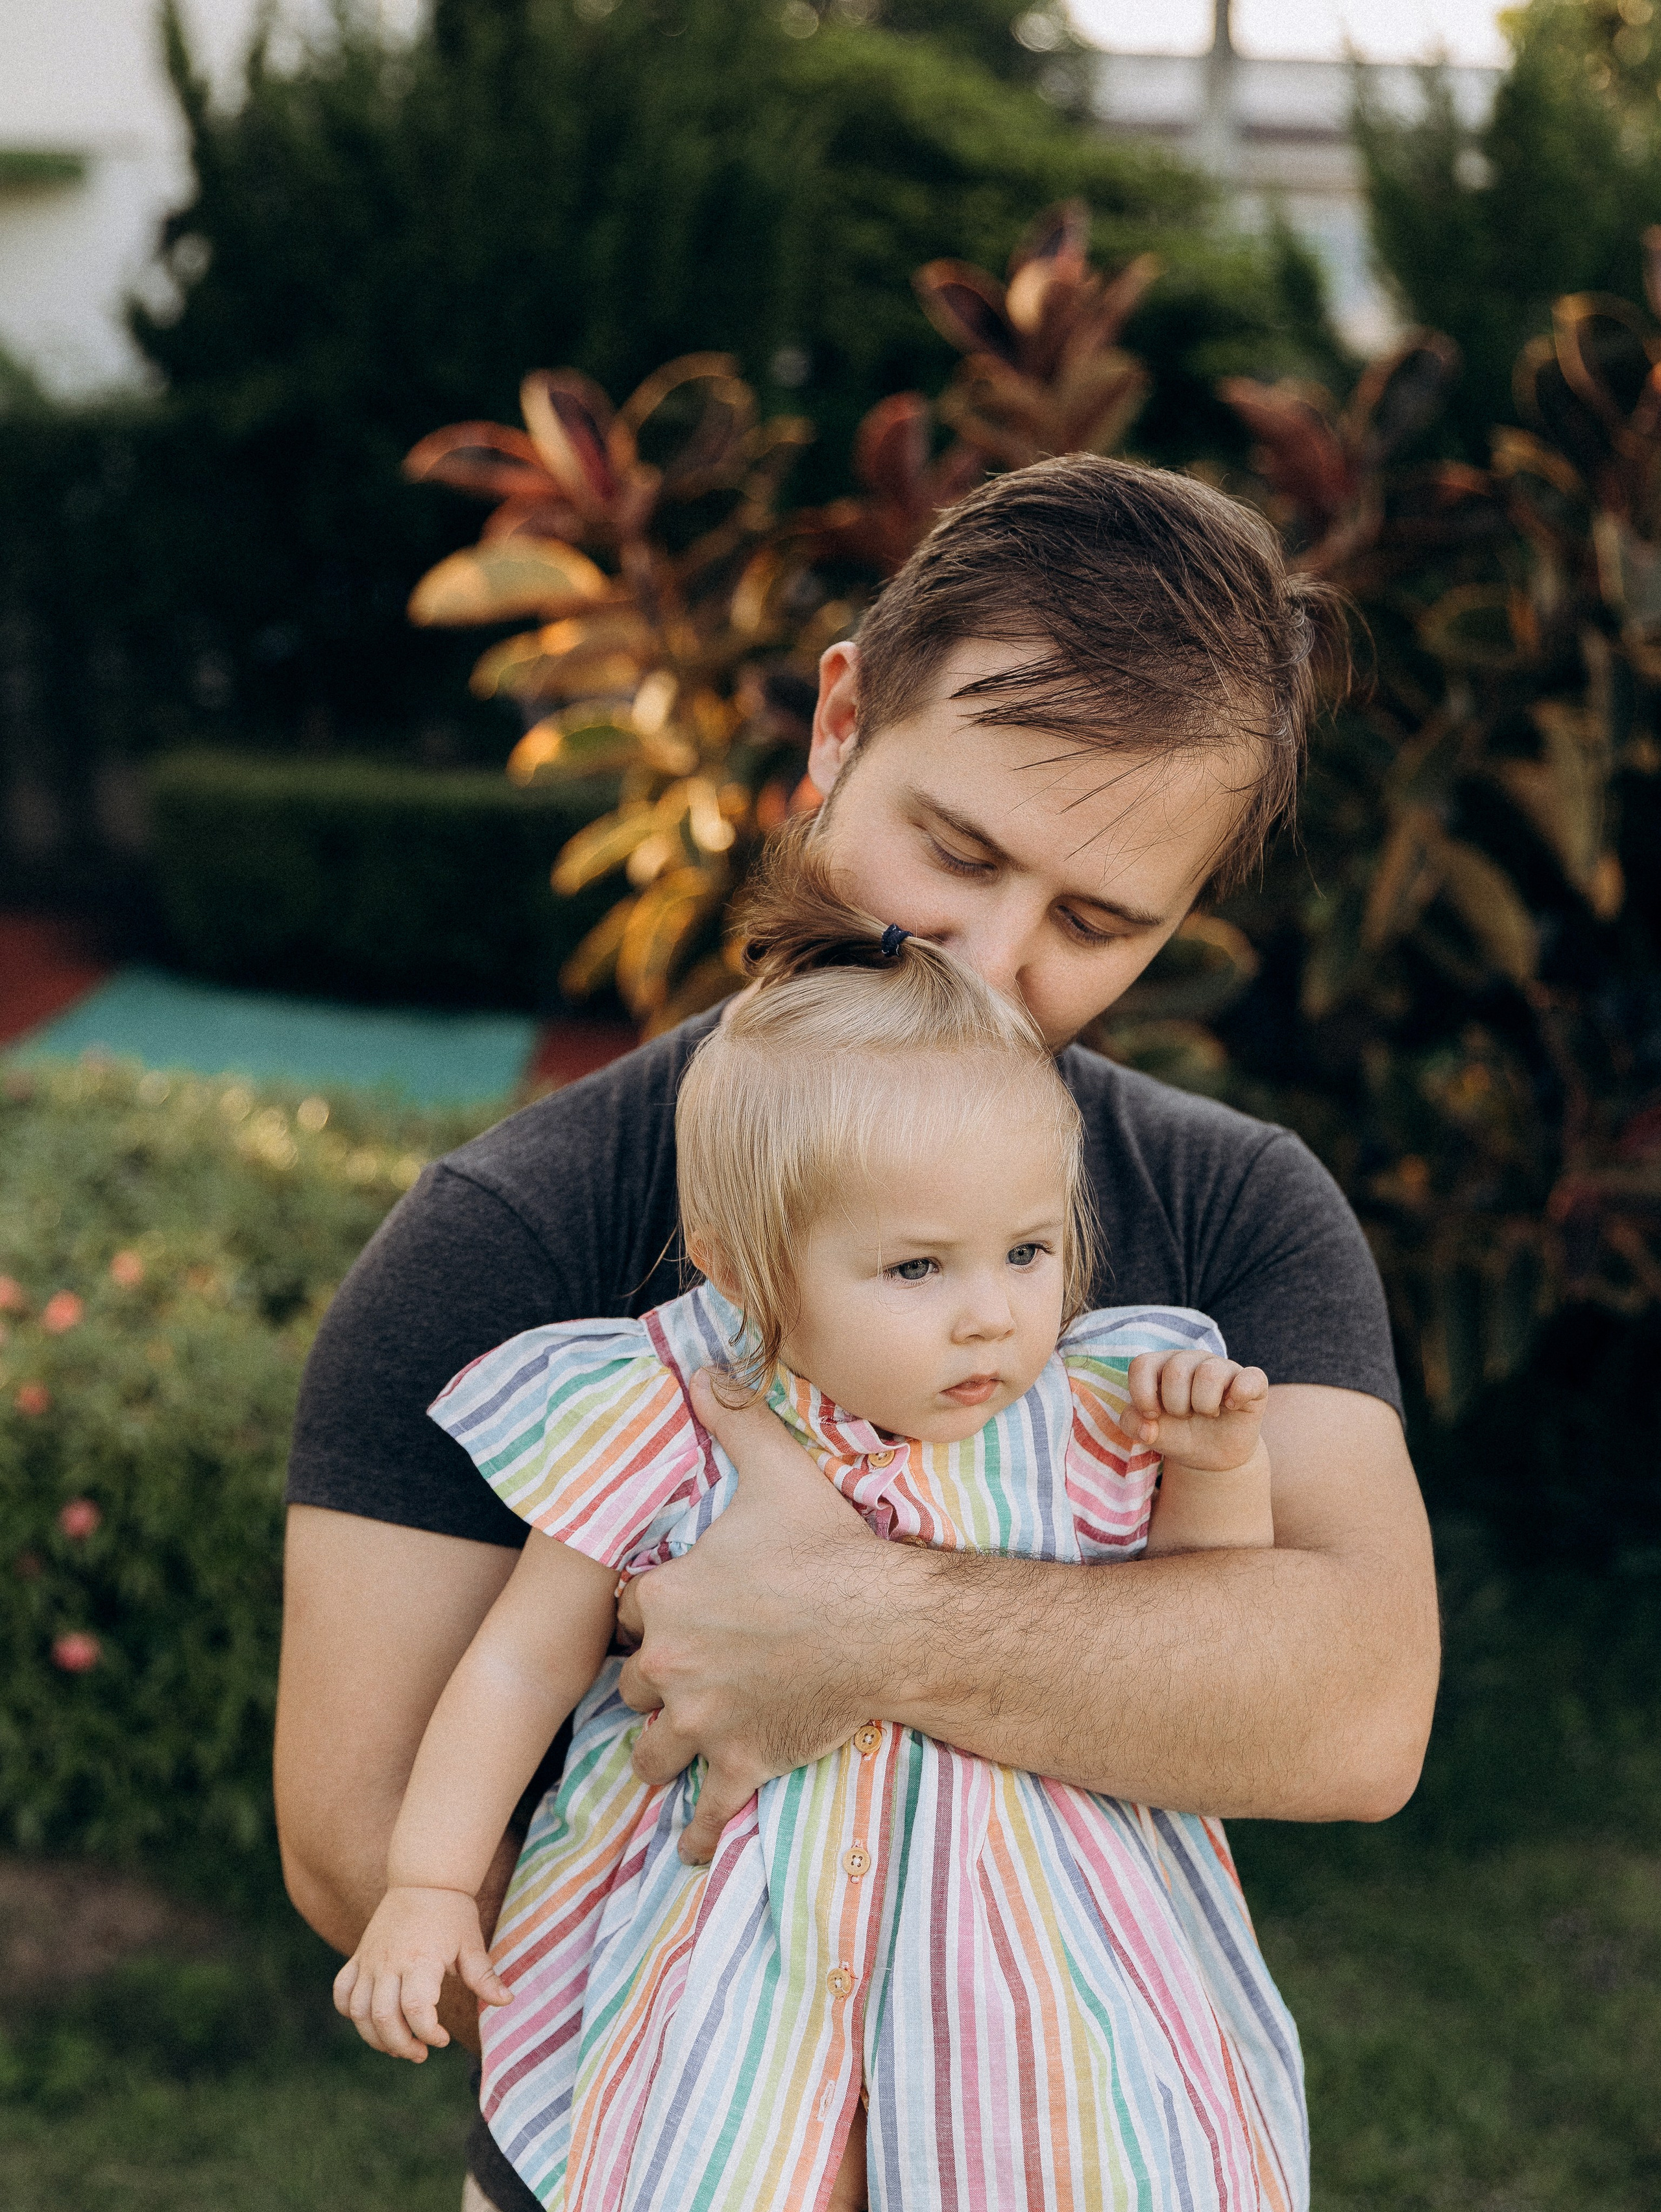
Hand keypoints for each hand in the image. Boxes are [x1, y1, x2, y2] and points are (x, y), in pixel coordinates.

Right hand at [332, 1886, 511, 2061]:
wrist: (424, 1880)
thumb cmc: (452, 1913)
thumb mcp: (472, 1944)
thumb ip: (484, 1977)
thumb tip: (507, 2002)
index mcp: (421, 1960)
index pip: (416, 2010)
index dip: (429, 2034)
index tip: (443, 2039)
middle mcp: (390, 1962)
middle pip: (383, 2018)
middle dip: (401, 2045)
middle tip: (420, 2053)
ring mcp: (370, 1960)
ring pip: (359, 2012)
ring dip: (375, 2037)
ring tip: (397, 2046)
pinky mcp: (359, 1957)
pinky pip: (342, 1991)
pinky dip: (350, 2012)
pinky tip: (370, 2020)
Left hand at [615, 1369, 885, 1867]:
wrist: (889, 1624)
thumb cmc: (829, 1548)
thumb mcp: (775, 1473)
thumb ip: (734, 1419)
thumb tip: (701, 1369)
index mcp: (667, 1597)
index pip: (626, 1609)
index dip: (642, 1609)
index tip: (656, 1610)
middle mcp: (672, 1664)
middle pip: (632, 1681)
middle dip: (648, 1678)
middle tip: (668, 1675)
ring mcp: (704, 1721)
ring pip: (651, 1748)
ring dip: (656, 1747)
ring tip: (665, 1748)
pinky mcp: (742, 1762)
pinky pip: (705, 1811)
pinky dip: (696, 1832)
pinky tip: (692, 1848)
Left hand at [1122, 1351, 1268, 1471]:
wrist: (1211, 1455)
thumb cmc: (1178, 1434)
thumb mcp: (1149, 1432)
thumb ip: (1132, 1424)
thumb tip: (1149, 1426)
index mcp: (1162, 1365)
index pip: (1142, 1365)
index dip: (1143, 1395)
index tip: (1154, 1415)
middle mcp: (1192, 1359)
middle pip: (1176, 1371)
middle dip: (1177, 1406)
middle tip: (1186, 1416)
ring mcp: (1223, 1367)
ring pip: (1209, 1373)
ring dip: (1204, 1405)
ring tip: (1207, 1413)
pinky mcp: (1252, 1381)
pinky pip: (1250, 1378)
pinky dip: (1239, 1396)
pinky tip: (1231, 1407)